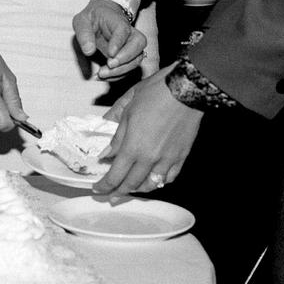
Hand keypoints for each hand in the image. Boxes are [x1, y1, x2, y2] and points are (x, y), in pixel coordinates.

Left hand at [72, 0, 147, 79]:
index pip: (123, 30)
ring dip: (121, 70)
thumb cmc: (93, 18)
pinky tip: (101, 76)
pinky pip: (129, 68)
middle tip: (110, 65)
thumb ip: (84, 34)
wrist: (101, 17)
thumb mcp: (82, 21)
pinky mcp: (128, 57)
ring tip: (101, 74)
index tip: (110, 54)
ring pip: (136, 58)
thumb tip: (89, 51)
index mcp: (116, 20)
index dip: (119, 42)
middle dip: (126, 58)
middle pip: (138, 44)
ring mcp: (131, 45)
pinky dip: (116, 75)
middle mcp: (129, 32)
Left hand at [92, 65, 201, 195]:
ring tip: (130, 188)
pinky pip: (169, 178)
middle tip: (110, 194)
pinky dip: (159, 182)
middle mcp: (149, 158)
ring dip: (138, 189)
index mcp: (133, 146)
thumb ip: (117, 135)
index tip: (98, 188)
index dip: (105, 185)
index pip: (115, 175)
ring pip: (151, 184)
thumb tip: (106, 152)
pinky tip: (154, 180)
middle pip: (131, 184)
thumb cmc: (155, 93)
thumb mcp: (128, 108)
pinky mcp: (181, 157)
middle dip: (119, 191)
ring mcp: (167, 159)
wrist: (186, 89)